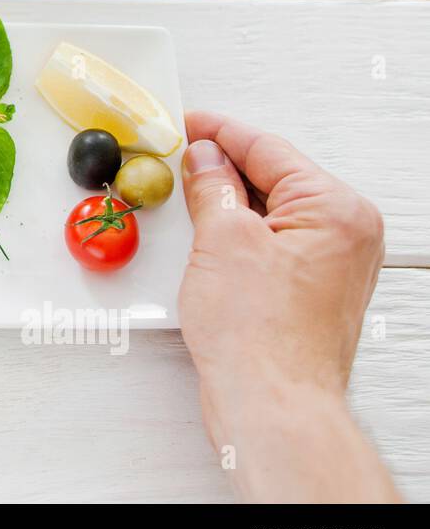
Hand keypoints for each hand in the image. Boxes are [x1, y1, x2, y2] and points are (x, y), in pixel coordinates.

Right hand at [179, 111, 398, 500]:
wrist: (271, 404)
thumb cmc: (259, 336)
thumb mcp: (221, 239)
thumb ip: (213, 187)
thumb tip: (205, 158)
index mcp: (337, 209)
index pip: (270, 150)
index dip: (220, 133)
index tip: (190, 124)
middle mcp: (346, 234)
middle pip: (275, 179)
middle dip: (225, 170)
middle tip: (180, 160)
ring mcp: (333, 266)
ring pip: (272, 213)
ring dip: (230, 205)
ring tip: (189, 201)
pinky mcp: (312, 292)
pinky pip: (273, 244)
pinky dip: (240, 236)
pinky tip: (209, 240)